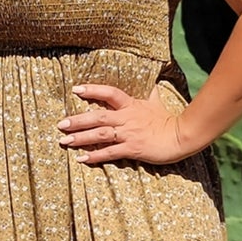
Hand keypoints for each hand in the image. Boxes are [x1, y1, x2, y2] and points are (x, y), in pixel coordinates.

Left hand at [56, 82, 194, 166]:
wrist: (181, 137)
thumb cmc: (168, 120)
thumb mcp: (157, 102)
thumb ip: (150, 92)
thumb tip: (152, 81)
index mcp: (131, 105)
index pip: (109, 93)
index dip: (92, 90)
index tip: (76, 90)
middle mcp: (127, 118)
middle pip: (98, 117)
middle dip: (78, 120)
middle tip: (60, 124)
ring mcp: (129, 134)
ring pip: (100, 135)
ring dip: (81, 138)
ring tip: (65, 141)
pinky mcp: (132, 149)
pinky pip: (110, 153)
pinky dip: (95, 156)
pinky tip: (81, 159)